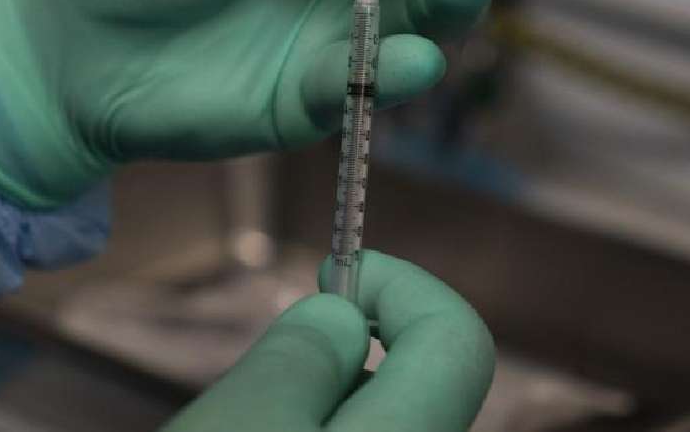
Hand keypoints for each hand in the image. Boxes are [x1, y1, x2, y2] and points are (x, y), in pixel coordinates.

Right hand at [162, 251, 494, 431]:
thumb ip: (298, 358)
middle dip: (355, 338)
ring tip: (250, 410)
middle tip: (280, 343)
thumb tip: (343, 314)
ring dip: (328, 388)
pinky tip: (264, 428)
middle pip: (424, 376)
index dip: (401, 285)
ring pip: (384, 413)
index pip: (457, 338)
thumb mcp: (232, 425)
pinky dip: (317, 422)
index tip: (330, 273)